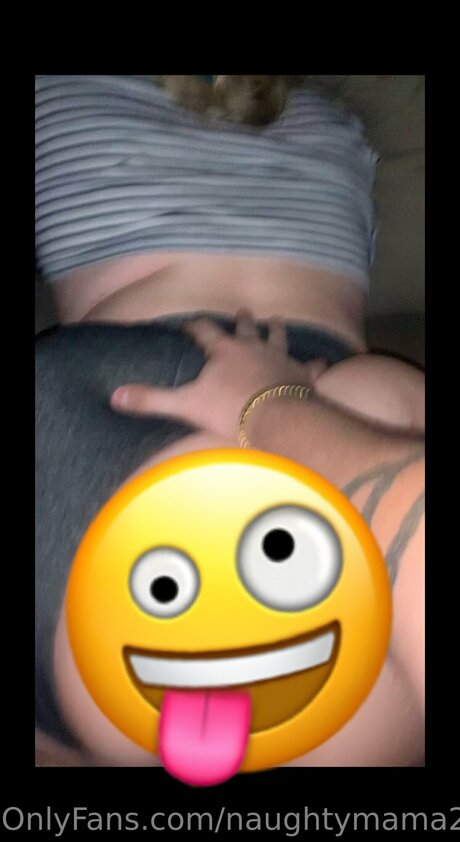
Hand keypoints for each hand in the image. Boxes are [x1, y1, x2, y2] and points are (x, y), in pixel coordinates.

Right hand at [111, 309, 326, 441]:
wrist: (279, 419)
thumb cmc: (231, 410)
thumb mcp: (186, 405)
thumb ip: (152, 400)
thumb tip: (116, 396)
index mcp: (225, 351)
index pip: (206, 331)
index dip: (196, 327)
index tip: (189, 325)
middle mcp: (255, 348)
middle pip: (246, 328)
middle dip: (242, 320)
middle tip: (243, 310)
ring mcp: (282, 359)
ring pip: (279, 338)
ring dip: (277, 330)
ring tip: (277, 319)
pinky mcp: (303, 376)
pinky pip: (311, 366)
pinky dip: (314, 365)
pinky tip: (321, 361)